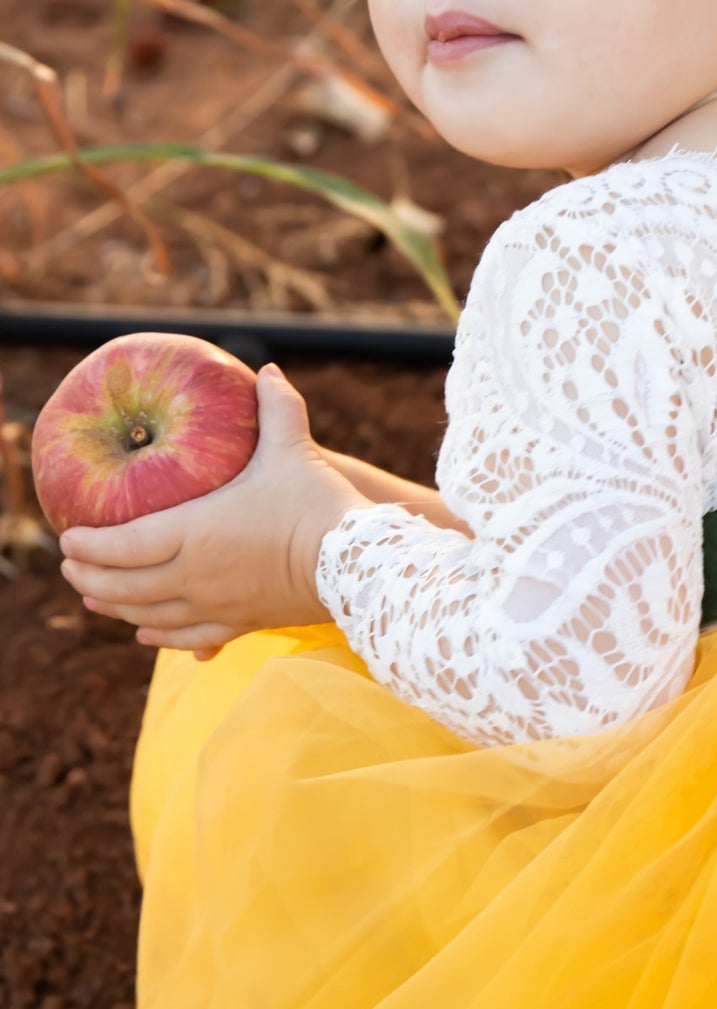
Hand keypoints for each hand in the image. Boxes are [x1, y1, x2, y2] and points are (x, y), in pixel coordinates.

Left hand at [57, 363, 369, 660]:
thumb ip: (277, 408)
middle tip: (69, 568)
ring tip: (94, 600)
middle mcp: (194, 575)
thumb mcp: (293, 449)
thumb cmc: (319, 504)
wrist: (359, 565)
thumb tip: (269, 370)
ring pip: (148, 616)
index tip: (66, 539)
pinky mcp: (241, 625)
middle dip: (89, 579)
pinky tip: (146, 633)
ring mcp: (216, 606)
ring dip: (115, 609)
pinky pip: (187, 638)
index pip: (121, 545)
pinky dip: (159, 636)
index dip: (88, 545)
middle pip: (123, 586)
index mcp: (194, 532)